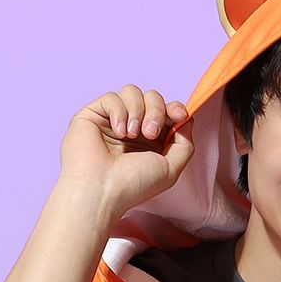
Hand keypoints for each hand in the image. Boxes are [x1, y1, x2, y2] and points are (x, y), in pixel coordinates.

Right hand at [58, 85, 195, 218]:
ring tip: (131, 134)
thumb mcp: (171, 168)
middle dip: (157, 111)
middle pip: (152, 97)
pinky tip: (118, 131)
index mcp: (151, 141)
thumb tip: (187, 119)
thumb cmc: (134, 184)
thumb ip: (184, 144)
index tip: (179, 115)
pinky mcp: (93, 115)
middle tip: (150, 133)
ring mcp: (113, 121)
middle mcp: (133, 129)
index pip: (167, 112)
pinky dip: (119, 111)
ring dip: (138, 110)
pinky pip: (112, 97)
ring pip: (132, 92)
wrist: (102, 189)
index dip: (174, 109)